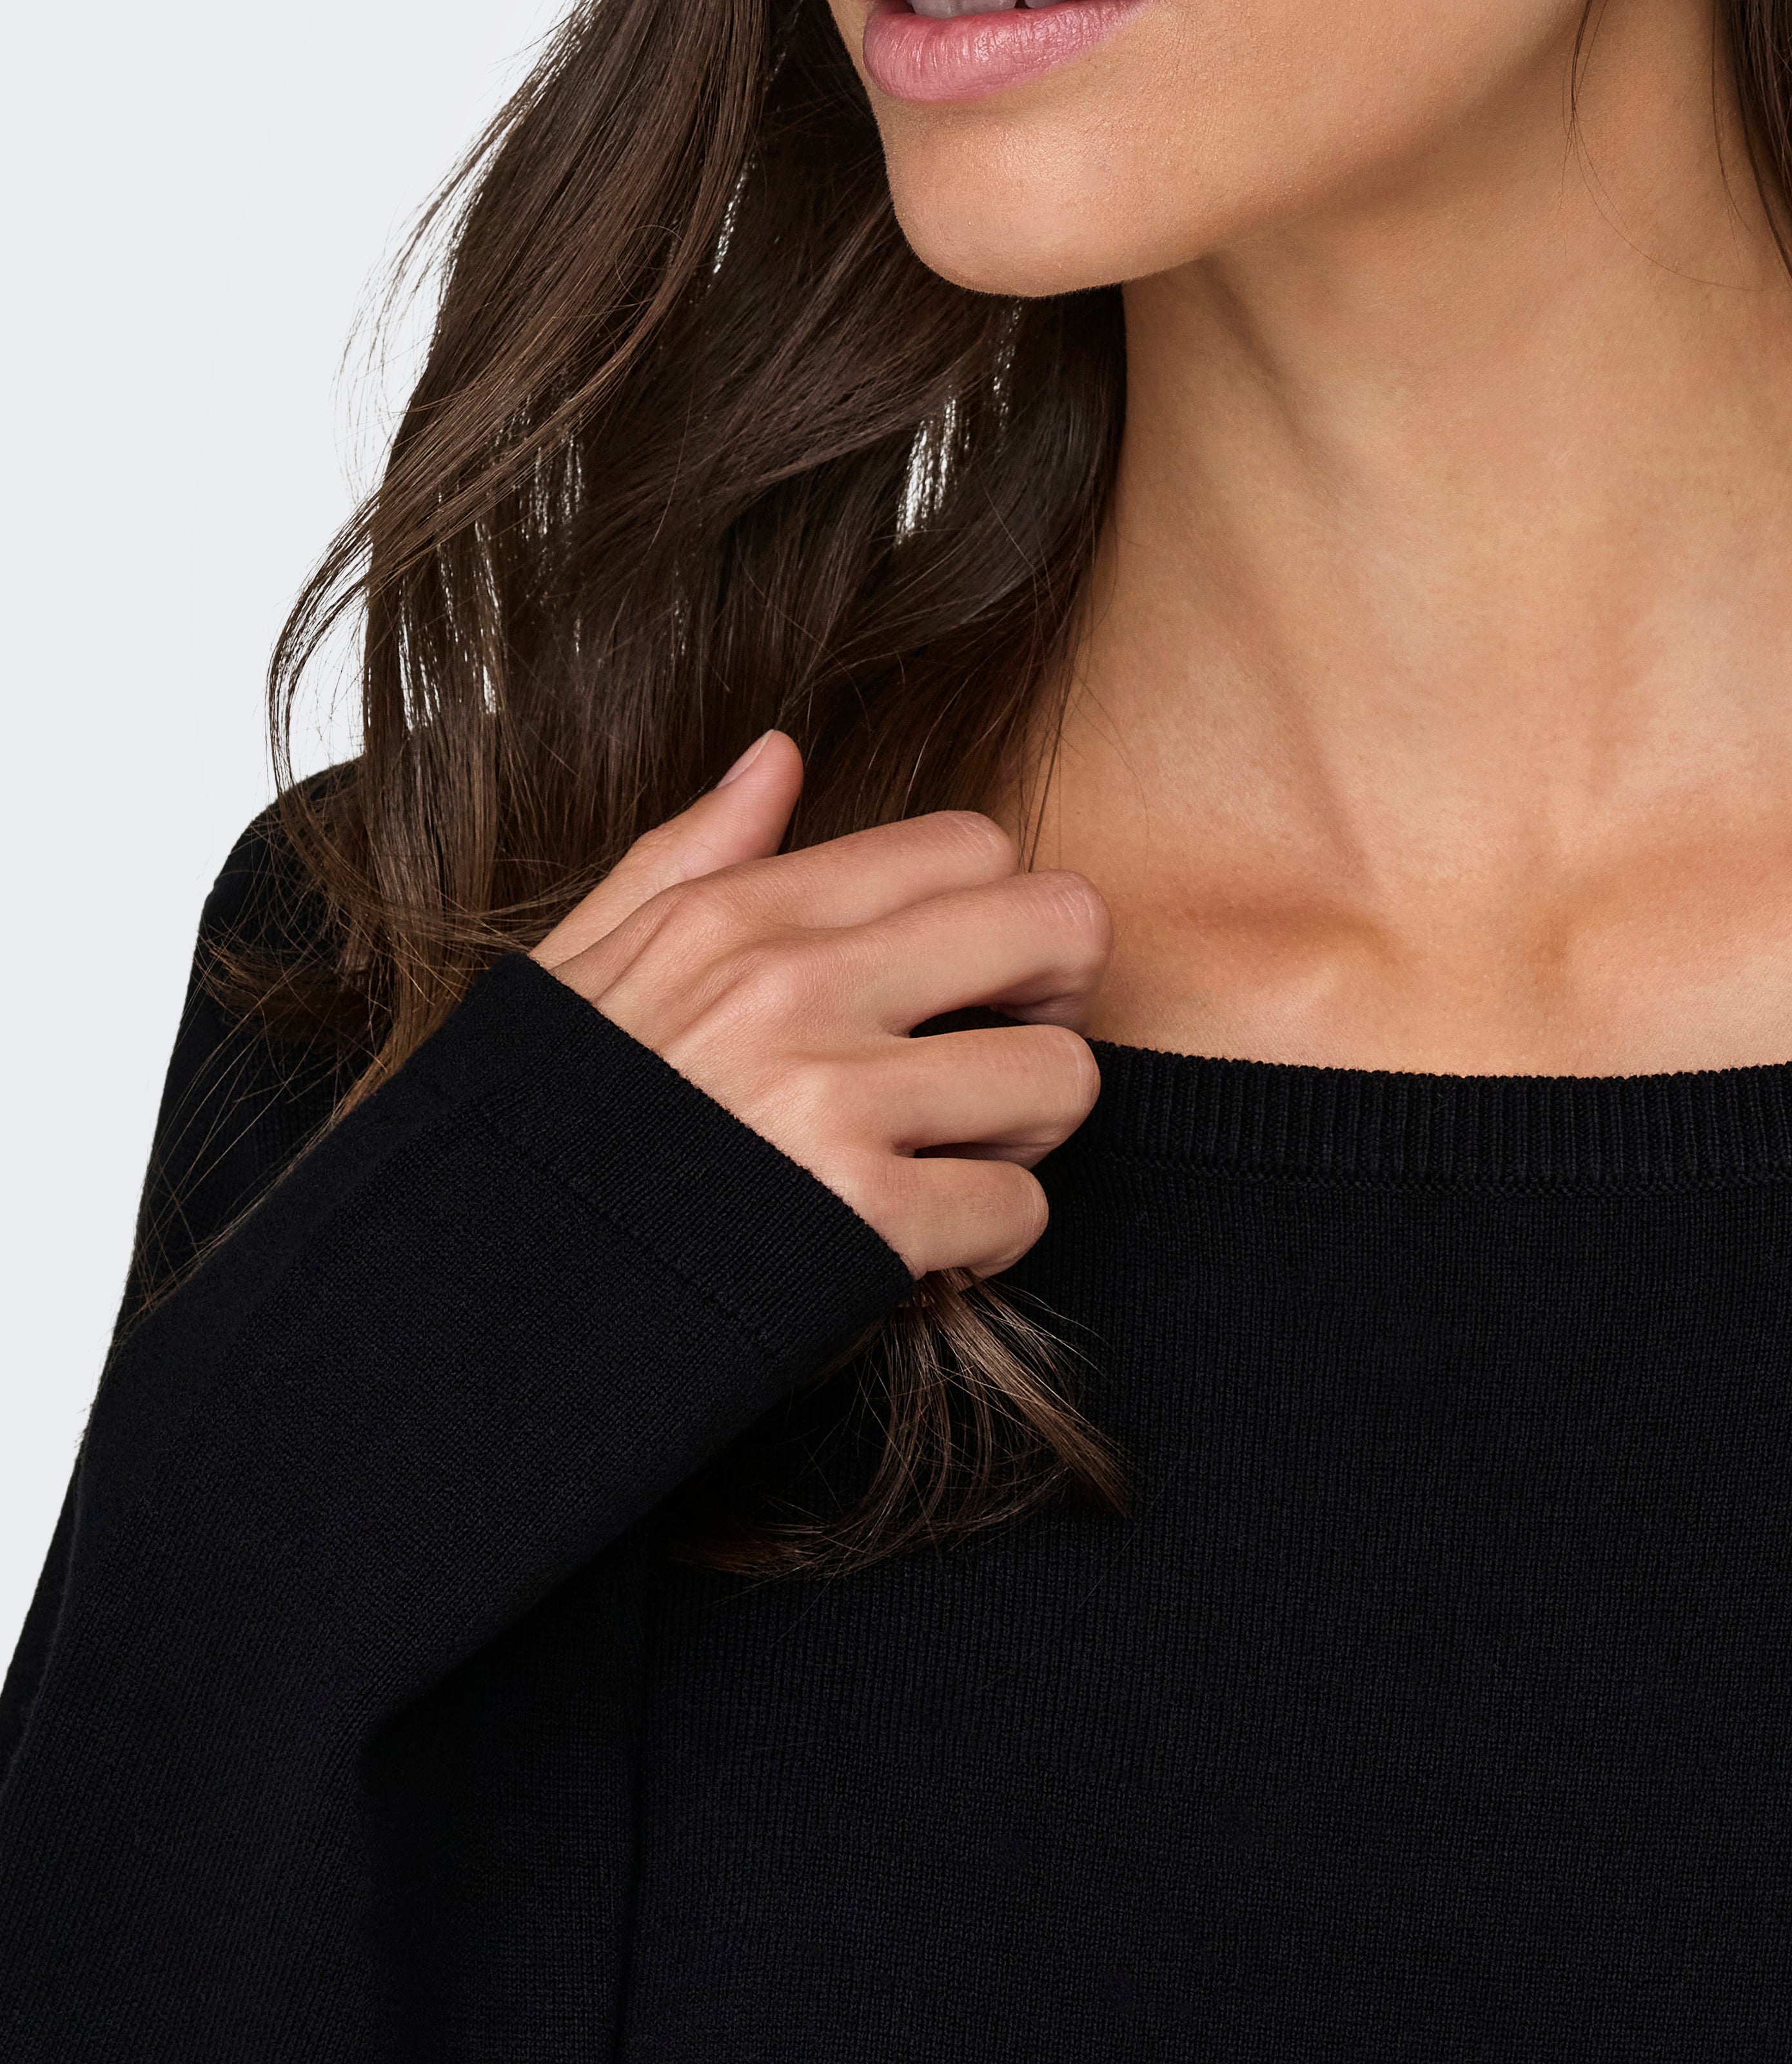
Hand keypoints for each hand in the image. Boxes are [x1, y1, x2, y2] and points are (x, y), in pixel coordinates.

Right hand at [532, 733, 1105, 1282]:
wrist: (456, 1308)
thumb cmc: (526, 1142)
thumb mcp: (578, 973)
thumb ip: (687, 857)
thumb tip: (779, 755)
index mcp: (738, 917)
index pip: (971, 845)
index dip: (995, 913)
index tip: (961, 981)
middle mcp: (796, 989)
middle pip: (1061, 927)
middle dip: (1053, 1000)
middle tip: (995, 1061)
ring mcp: (832, 1103)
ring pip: (1063, 1077)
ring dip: (1021, 1136)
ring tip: (944, 1163)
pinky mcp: (859, 1225)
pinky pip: (1019, 1213)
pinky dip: (984, 1247)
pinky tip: (914, 1254)